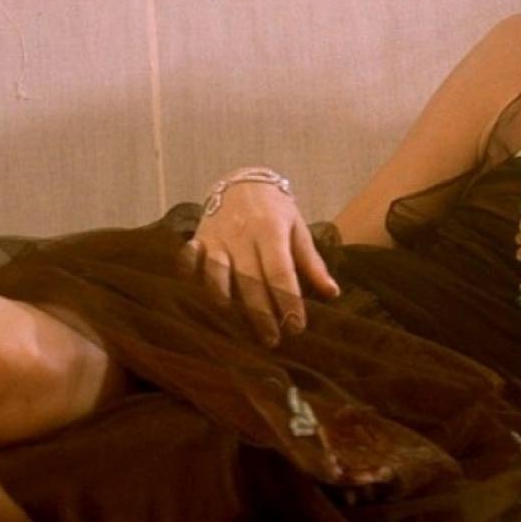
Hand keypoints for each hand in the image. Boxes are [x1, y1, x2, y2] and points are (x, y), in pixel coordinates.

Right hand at [179, 167, 339, 345]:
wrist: (243, 181)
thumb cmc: (275, 211)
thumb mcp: (298, 230)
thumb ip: (312, 263)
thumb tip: (332, 293)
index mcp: (271, 231)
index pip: (280, 272)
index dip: (288, 302)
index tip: (296, 327)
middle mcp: (243, 234)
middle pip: (250, 280)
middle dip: (261, 314)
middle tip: (272, 340)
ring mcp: (217, 237)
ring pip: (217, 273)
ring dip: (224, 300)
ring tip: (234, 325)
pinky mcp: (198, 238)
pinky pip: (189, 259)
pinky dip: (190, 274)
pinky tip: (195, 293)